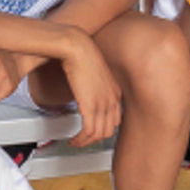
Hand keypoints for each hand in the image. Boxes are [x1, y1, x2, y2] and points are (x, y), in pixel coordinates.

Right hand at [59, 30, 121, 146]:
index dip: (103, 128)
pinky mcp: (91, 106)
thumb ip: (94, 86)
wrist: (77, 47)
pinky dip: (80, 139)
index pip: (116, 119)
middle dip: (94, 139)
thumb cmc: (82, 55)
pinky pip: (88, 131)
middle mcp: (113, 99)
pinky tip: (73, 139)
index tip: (92, 131)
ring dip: (85, 142)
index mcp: (115, 92)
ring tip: (75, 142)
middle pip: (109, 130)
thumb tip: (85, 93)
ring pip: (98, 134)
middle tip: (82, 140)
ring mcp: (103, 103)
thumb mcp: (94, 73)